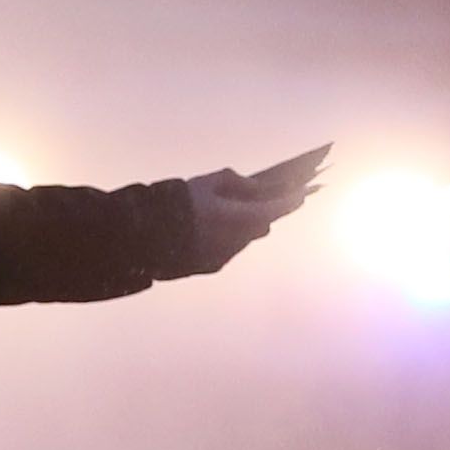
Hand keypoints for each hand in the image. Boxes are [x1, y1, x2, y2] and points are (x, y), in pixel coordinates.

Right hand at [181, 143, 332, 273]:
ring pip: (244, 238)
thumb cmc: (177, 204)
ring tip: (244, 211)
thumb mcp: (208, 182)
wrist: (146, 237)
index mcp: (241, 219)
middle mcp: (239, 241)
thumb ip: (237, 183)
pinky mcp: (212, 266)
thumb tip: (257, 188)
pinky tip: (217, 227)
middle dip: (268, 211)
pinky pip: (227, 249)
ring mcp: (226, 256)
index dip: (292, 199)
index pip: (277, 208)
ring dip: (246, 225)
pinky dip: (227, 237)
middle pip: (262, 225)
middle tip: (277, 198)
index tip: (304, 192)